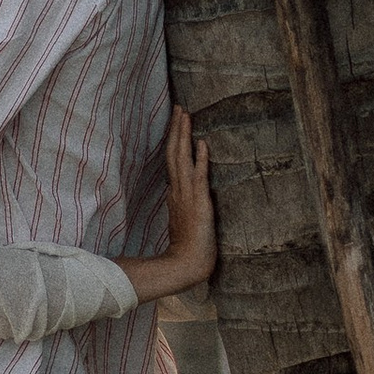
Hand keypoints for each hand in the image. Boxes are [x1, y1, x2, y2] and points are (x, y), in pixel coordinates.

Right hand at [122, 110, 213, 301]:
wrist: (185, 266)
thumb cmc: (186, 250)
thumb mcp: (182, 223)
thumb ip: (179, 207)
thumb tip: (175, 196)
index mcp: (174, 194)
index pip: (172, 161)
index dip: (173, 140)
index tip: (176, 122)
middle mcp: (177, 190)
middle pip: (174, 153)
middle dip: (176, 129)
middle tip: (179, 107)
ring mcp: (186, 196)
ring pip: (182, 159)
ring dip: (184, 136)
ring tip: (185, 114)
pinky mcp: (199, 203)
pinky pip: (199, 176)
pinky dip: (200, 159)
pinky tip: (202, 143)